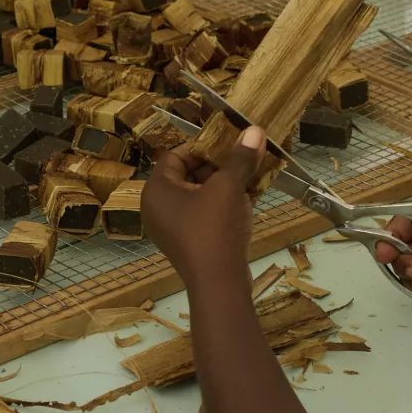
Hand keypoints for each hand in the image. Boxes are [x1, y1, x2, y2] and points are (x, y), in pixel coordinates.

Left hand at [141, 126, 266, 287]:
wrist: (219, 282)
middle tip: (243, 159)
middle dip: (218, 166)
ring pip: (199, 196)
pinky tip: (249, 199)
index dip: (204, 147)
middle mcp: (158, 208)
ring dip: (225, 185)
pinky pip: (204, 215)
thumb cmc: (214, 227)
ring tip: (250, 176)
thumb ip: (240, 158)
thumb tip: (255, 129)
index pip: (176, 155)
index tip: (229, 144)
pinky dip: (224, 206)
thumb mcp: (229, 186)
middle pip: (188, 175)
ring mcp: (172, 228)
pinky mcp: (188, 244)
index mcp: (156, 190)